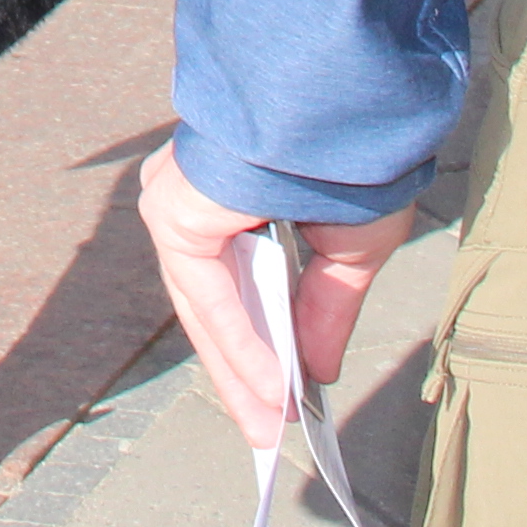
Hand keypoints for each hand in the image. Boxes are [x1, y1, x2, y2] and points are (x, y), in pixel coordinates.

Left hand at [135, 143, 414, 450]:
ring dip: (239, 367)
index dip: (253, 350)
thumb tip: (312, 373)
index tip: (277, 404)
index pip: (227, 289)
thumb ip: (323, 310)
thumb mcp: (347, 246)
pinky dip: (238, 341)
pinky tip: (268, 383)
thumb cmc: (349, 151)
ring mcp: (177, 203)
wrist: (342, 95)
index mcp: (224, 197)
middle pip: (209, 307)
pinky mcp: (177, 212)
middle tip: (266, 431)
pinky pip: (208, 292)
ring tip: (268, 422)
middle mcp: (190, 197)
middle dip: (242, 374)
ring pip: (204, 306)